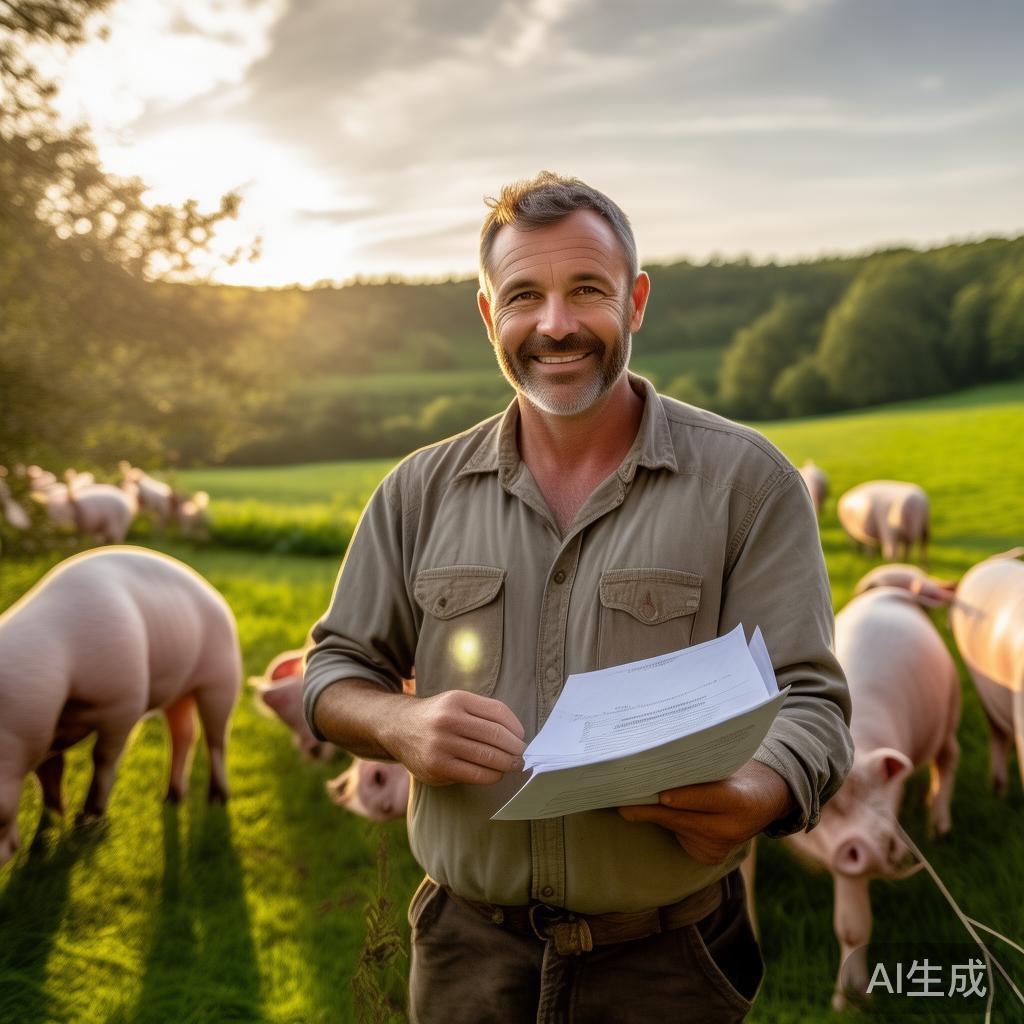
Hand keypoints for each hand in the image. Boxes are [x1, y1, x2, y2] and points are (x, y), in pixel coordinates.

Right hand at [386, 690, 525, 785]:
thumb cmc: (438, 716)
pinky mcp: (437, 767)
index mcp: (457, 700)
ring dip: (507, 764)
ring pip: (488, 757)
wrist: (399, 727)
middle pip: (496, 736)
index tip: (522, 736)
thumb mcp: (457, 703)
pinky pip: (475, 775)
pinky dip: (492, 775)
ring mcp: (441, 745)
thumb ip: (484, 713)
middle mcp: (448, 720)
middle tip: (523, 755)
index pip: (498, 712)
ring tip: (513, 765)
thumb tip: (518, 736)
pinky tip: (495, 773)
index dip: (516, 727)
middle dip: (515, 749)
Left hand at [617, 761, 794, 864]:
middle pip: (683, 817)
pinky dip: (663, 823)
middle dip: (650, 808)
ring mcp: (720, 846)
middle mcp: (731, 828)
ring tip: (623, 803)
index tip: (659, 795)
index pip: (709, 799)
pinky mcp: (709, 856)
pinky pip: (679, 837)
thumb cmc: (738, 774)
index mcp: (740, 801)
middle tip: (621, 799)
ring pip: (675, 827)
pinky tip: (643, 812)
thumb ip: (700, 771)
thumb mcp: (728, 768)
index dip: (683, 798)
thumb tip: (657, 763)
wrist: (762, 800)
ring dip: (650, 815)